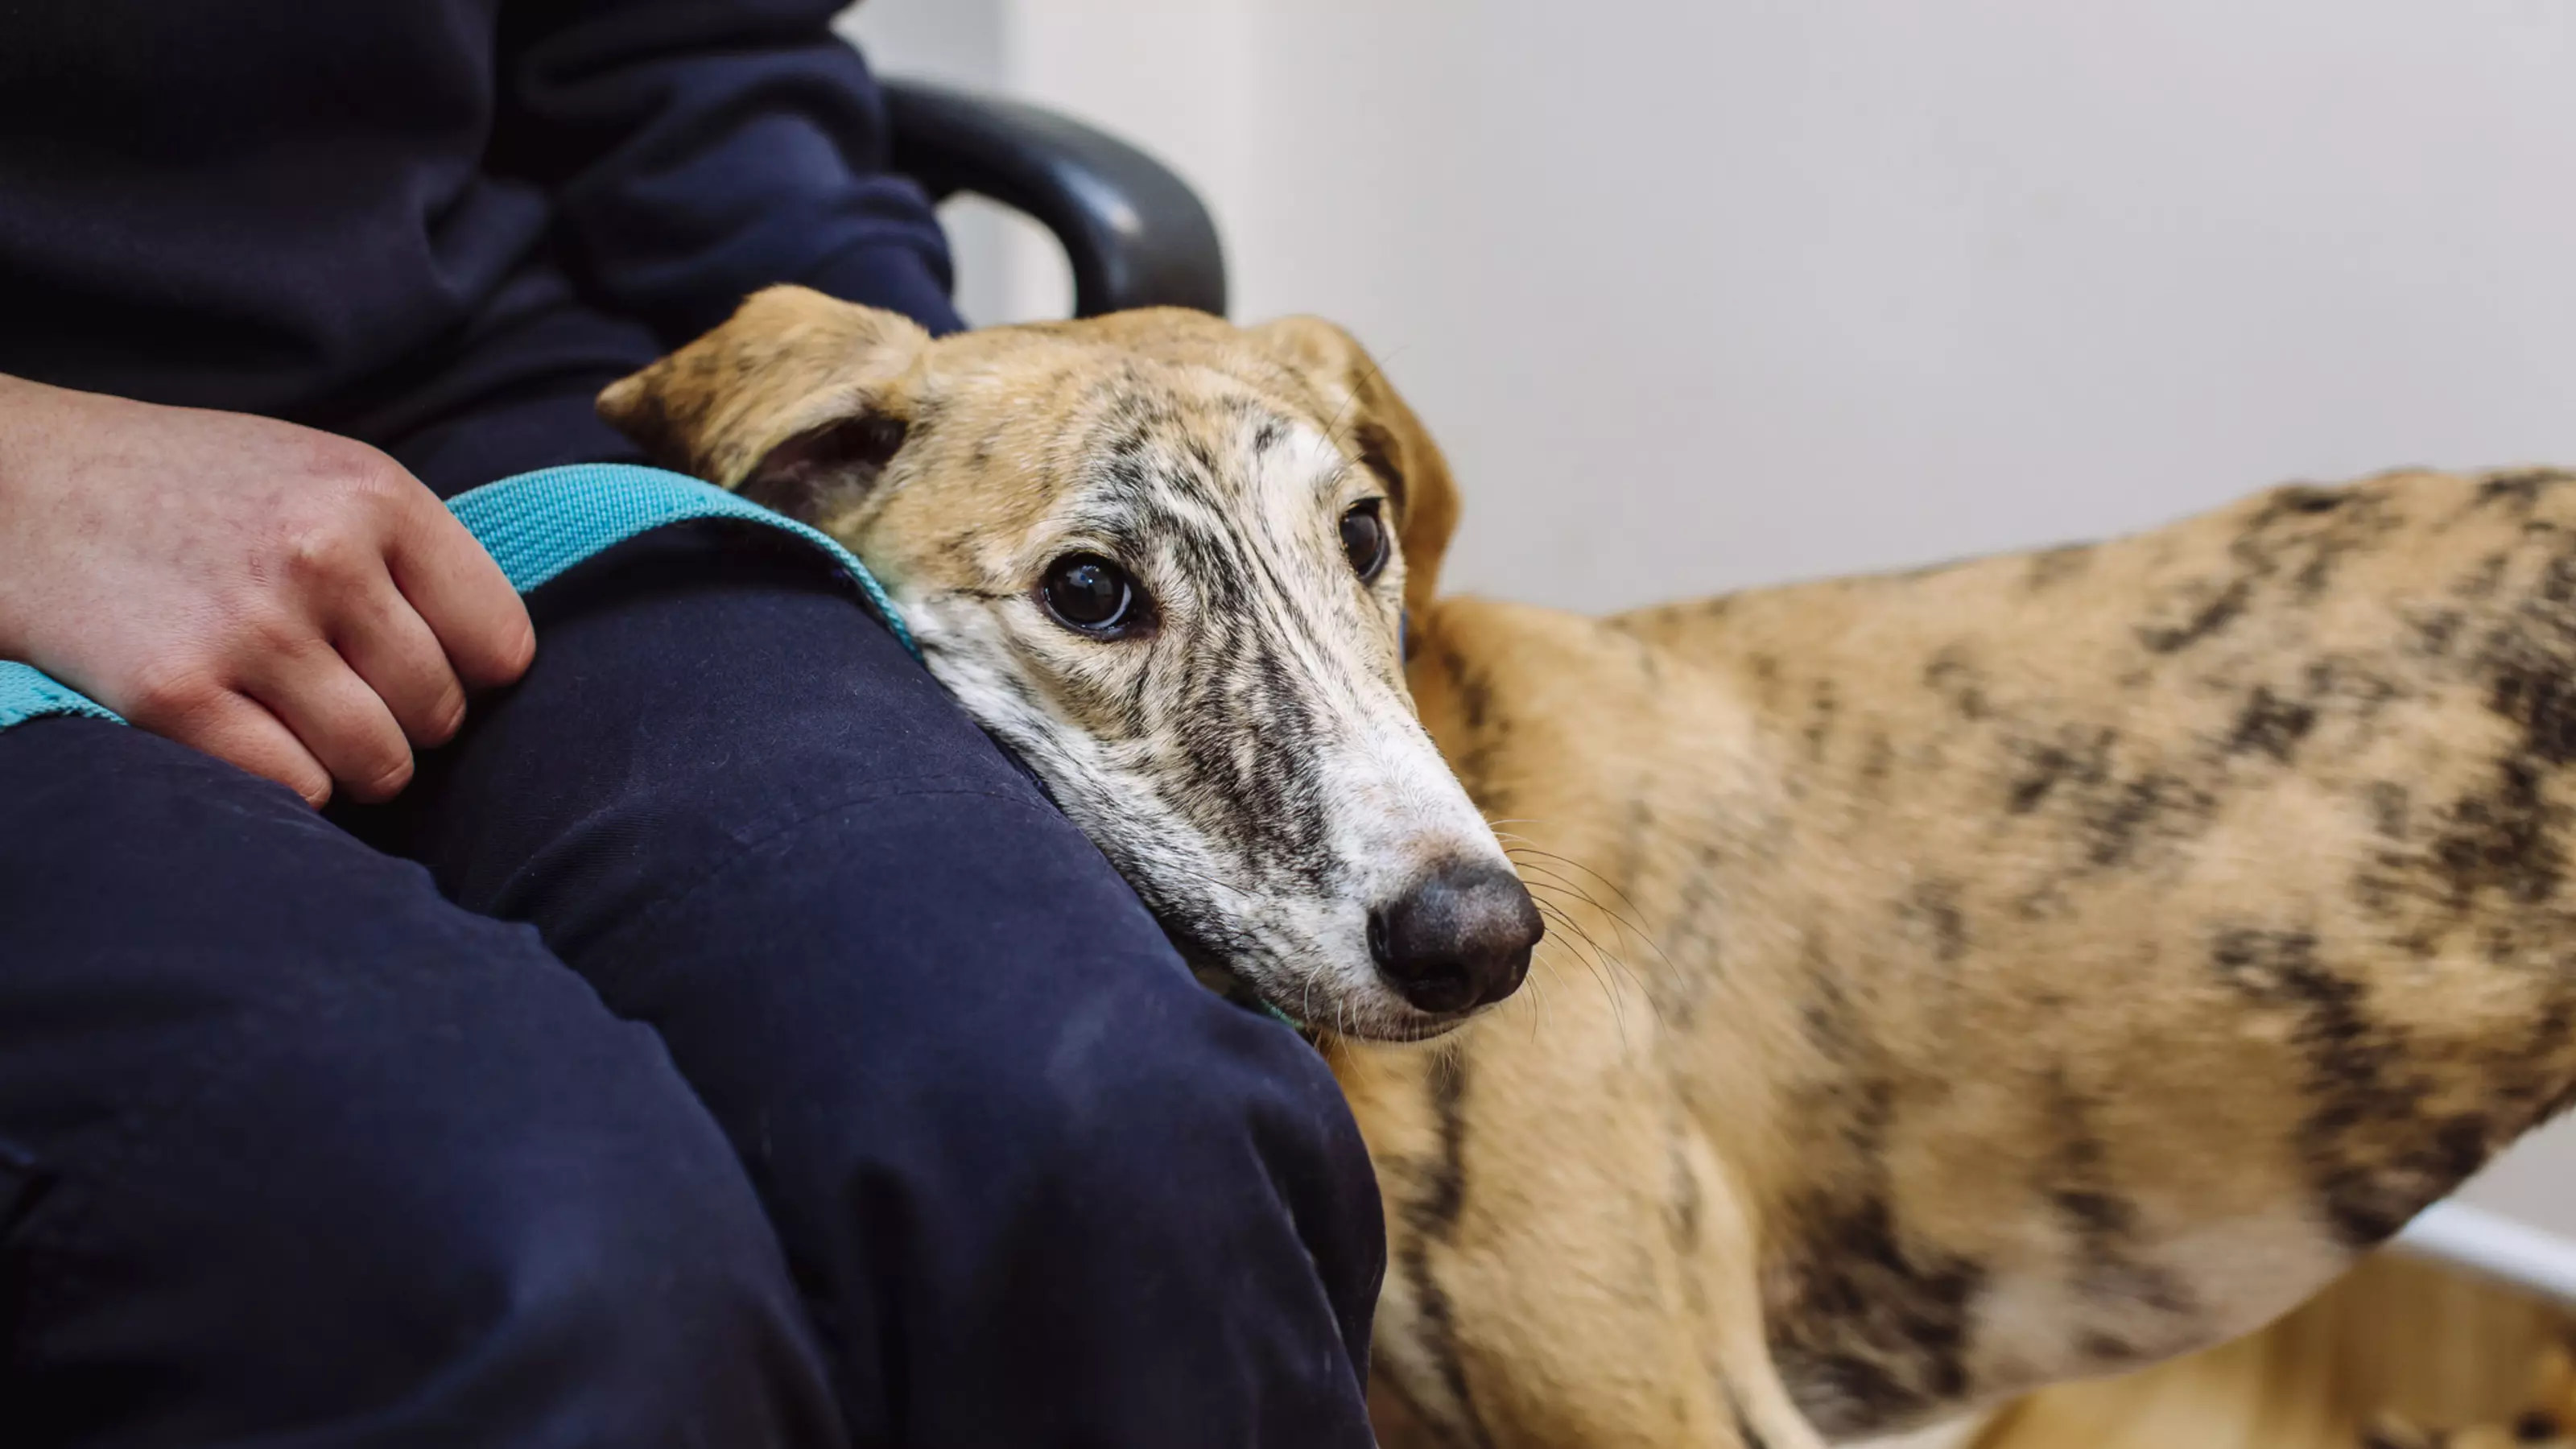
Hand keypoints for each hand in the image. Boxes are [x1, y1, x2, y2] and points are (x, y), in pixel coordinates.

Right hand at [0, 375, 533, 805]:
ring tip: (300, 714)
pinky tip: (246, 730)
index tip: (422, 661)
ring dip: (350, 762)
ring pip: (379, 764)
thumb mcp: (322, 476)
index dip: (469, 671)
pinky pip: (296, 788)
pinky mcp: (176, 693)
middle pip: (441, 713)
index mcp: (376, 496)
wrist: (23, 487)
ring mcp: (250, 628)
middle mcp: (322, 556)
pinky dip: (284, 780)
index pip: (501, 643)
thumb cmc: (194, 491)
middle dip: (403, 720)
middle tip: (341, 688)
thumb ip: (414, 555)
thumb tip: (502, 665)